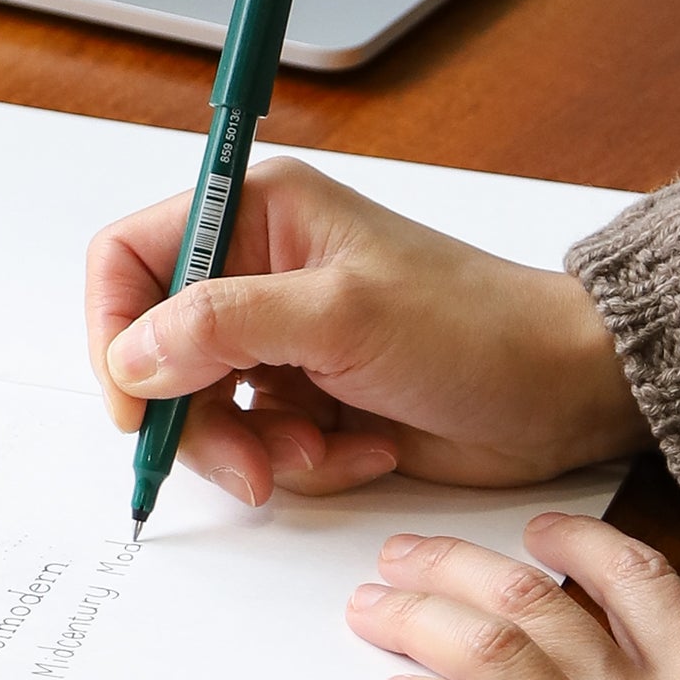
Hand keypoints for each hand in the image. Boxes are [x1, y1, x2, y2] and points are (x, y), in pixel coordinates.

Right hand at [87, 157, 643, 505]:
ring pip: (206, 414)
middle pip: (158, 353)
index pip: (131, 258)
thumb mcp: (342, 316)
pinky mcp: (313, 400)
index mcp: (259, 214)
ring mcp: (285, 342)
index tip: (136, 403)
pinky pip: (262, 447)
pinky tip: (367, 447)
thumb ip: (223, 326)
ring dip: (258, 450)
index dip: (115, 332)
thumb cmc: (477, 329)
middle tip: (246, 465)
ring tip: (323, 451)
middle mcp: (261, 273)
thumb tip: (131, 355)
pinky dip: (306, 462)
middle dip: (198, 420)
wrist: (564, 392)